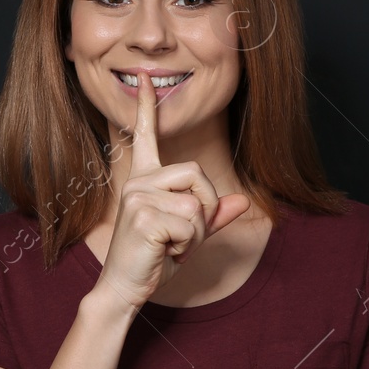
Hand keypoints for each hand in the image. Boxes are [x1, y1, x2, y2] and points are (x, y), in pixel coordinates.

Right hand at [95, 70, 252, 306]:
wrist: (124, 288)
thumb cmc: (153, 260)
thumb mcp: (188, 236)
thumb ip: (213, 217)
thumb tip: (244, 201)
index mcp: (144, 179)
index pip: (147, 136)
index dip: (148, 108)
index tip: (146, 80)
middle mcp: (138, 182)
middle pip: (197, 173)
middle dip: (204, 208)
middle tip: (182, 236)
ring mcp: (138, 196)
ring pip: (197, 204)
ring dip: (196, 233)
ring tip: (171, 246)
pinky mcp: (143, 216)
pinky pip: (191, 224)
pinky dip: (188, 245)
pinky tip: (165, 252)